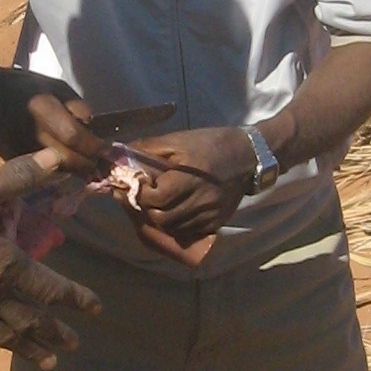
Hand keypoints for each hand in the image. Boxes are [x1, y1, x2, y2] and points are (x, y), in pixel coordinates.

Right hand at [0, 60, 108, 176]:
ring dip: (73, 169)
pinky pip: (40, 170)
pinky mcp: (12, 159)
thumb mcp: (56, 85)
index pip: (75, 136)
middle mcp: (33, 133)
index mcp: (44, 109)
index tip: (106, 148)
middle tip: (99, 163)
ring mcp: (21, 150)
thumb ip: (75, 106)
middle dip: (87, 164)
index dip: (94, 146)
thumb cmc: (23, 86)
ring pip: (56, 170)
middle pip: (67, 160)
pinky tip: (61, 161)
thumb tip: (92, 127)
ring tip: (85, 164)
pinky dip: (54, 169)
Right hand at [0, 151, 99, 370]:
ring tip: (47, 363)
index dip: (76, 298)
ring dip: (28, 350)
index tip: (96, 309)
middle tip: (74, 345)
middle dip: (55, 332)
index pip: (51, 287)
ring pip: (5, 336)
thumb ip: (15, 177)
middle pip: (32, 320)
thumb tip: (54, 158)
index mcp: (8, 267)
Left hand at [128, 126, 259, 254]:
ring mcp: (210, 215)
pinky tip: (172, 210)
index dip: (139, 194)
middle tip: (140, 196)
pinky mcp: (216, 223)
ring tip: (154, 203)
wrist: (248, 156)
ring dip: (157, 218)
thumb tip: (121, 156)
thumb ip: (149, 148)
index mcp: (191, 177)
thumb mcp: (179, 139)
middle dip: (145, 208)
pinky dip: (174, 224)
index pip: (155, 197)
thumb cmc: (211, 144)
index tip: (134, 184)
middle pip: (160, 217)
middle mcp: (201, 200)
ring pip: (172, 228)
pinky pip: (187, 231)